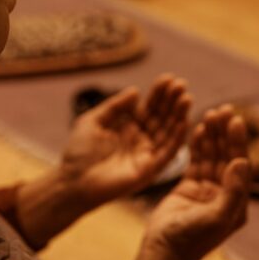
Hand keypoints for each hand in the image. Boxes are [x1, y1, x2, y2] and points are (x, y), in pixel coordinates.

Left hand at [61, 74, 191, 208]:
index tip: (169, 78)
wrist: (72, 181)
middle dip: (172, 101)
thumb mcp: (93, 121)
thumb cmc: (78, 153)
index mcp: (129, 127)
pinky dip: (177, 138)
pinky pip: (167, 153)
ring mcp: (146, 154)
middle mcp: (141, 139)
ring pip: (168, 132)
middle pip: (162, 117)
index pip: (149, 107)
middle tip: (182, 84)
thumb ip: (115, 106)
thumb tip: (136, 90)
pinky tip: (184, 122)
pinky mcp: (149, 170)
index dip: (159, 93)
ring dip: (179, 115)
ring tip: (186, 98)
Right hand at [124, 105, 249, 259]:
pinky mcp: (189, 188)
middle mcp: (224, 195)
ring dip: (212, 136)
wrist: (162, 253)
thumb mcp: (216, 217)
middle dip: (226, 134)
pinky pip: (196, 162)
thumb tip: (243, 162)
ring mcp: (207, 191)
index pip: (240, 166)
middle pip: (228, 157)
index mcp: (237, 204)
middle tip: (224, 110)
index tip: (236, 119)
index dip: (238, 142)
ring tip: (211, 113)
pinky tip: (198, 128)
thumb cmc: (190, 240)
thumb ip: (233, 191)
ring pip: (212, 156)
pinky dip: (197, 145)